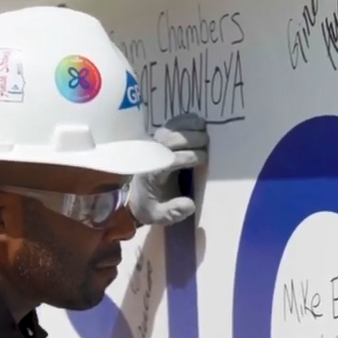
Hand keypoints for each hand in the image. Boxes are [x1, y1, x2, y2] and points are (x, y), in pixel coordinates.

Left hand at [128, 112, 207, 226]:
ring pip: (170, 130)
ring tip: (204, 127)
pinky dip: (182, 121)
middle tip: (207, 142)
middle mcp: (150, 155)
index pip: (172, 159)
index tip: (204, 159)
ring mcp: (152, 145)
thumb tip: (190, 205)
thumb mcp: (157, 216)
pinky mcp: (155, 140)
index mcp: (151, 172)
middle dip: (192, 139)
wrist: (129, 198)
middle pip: (172, 140)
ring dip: (188, 126)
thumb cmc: (146, 206)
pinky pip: (168, 126)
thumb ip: (172, 212)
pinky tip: (195, 120)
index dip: (190, 157)